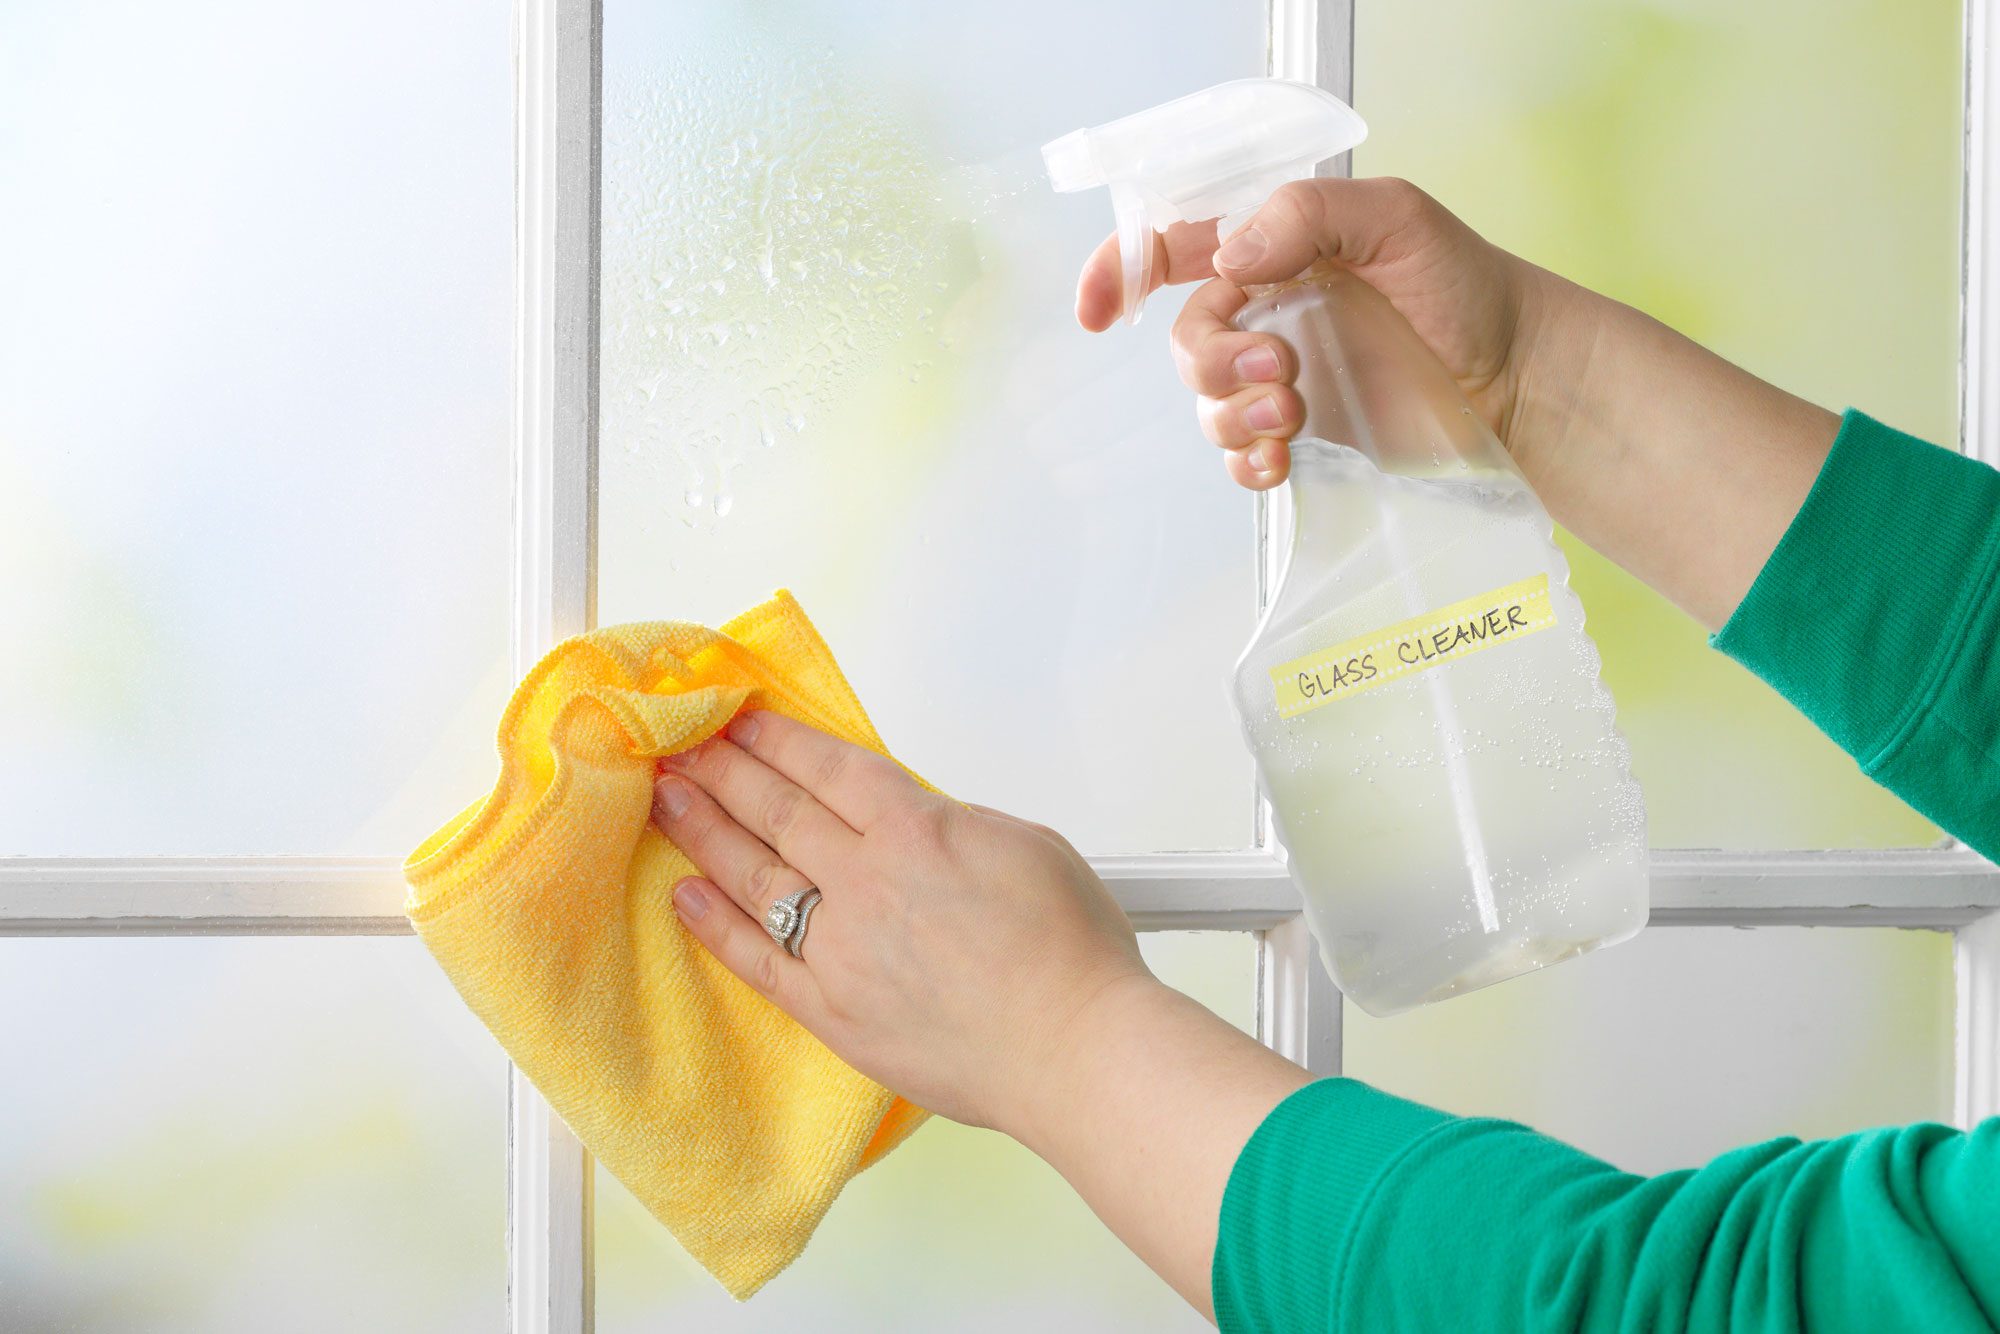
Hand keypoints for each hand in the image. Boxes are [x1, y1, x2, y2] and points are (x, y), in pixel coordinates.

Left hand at [650, 710, 1151, 1134]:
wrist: (1074, 1050)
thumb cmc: (1070, 955)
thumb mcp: (1025, 846)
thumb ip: (954, 824)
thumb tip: (918, 822)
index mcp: (916, 829)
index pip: (826, 767)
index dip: (776, 738)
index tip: (740, 720)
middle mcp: (867, 881)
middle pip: (777, 810)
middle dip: (723, 771)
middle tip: (682, 746)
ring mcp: (841, 949)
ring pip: (754, 876)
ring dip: (704, 832)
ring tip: (668, 799)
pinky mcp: (831, 1011)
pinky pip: (757, 961)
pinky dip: (716, 926)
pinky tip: (685, 896)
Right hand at [1076, 177, 1538, 489]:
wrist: (1521, 378)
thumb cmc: (1468, 288)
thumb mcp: (1397, 219)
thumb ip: (1308, 215)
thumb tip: (1232, 256)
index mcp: (1277, 246)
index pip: (1176, 247)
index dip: (1122, 270)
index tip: (1099, 311)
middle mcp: (1268, 310)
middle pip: (1185, 337)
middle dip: (1212, 361)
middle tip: (1279, 373)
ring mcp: (1281, 376)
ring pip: (1206, 401)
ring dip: (1233, 414)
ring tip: (1292, 418)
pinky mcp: (1302, 434)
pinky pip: (1239, 456)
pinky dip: (1245, 464)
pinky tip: (1277, 463)